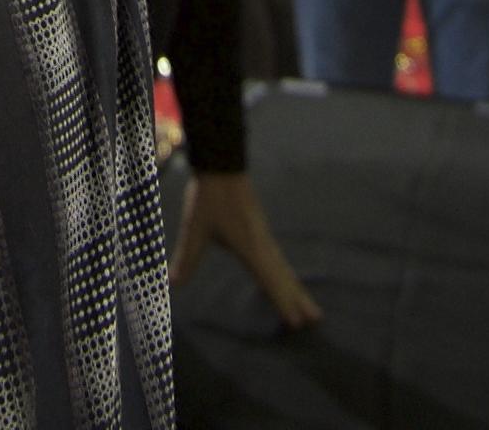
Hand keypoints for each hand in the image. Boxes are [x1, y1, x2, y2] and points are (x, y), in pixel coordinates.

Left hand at [171, 164, 322, 333]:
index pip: (270, 281)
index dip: (282, 302)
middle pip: (284, 277)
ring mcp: (264, 237)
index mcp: (251, 247)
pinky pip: (279, 259)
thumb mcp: (195, 229)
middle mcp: (263, 245)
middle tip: (316, 321)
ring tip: (311, 306)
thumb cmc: (209, 198)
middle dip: (299, 300)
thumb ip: (187, 258)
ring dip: (297, 288)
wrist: (223, 165)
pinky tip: (287, 279)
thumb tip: (172, 284)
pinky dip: (287, 275)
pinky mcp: (261, 231)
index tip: (296, 322)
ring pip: (284, 268)